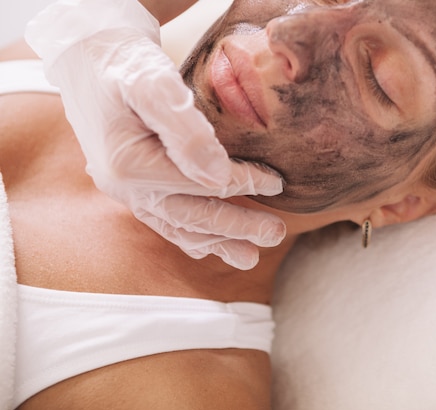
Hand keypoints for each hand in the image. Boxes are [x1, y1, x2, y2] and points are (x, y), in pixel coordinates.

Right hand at [24, 0, 285, 269]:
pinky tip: (213, 247)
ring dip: (217, 242)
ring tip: (251, 257)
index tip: (277, 183)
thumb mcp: (154, 84)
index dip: (243, 184)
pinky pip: (164, 221)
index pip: (202, 184)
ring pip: (178, 226)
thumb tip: (219, 177)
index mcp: (130, 165)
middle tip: (275, 234)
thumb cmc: (125, 64)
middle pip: (192, 215)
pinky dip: (192, 235)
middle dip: (237, 227)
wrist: (90, 57)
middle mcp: (124, 187)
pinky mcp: (130, 188)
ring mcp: (125, 192)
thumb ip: (186, 130)